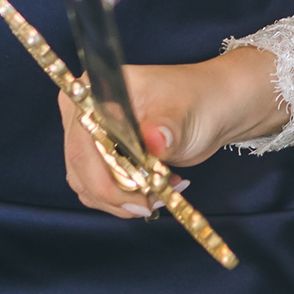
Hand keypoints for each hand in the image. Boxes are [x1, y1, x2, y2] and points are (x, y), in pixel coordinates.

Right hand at [59, 48, 285, 211]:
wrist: (212, 107)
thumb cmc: (197, 100)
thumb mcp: (184, 112)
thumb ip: (167, 128)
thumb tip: (154, 140)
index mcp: (95, 91)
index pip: (83, 142)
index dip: (103, 176)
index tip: (138, 196)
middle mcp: (82, 113)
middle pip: (81, 167)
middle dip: (117, 194)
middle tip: (152, 202)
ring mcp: (89, 137)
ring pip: (87, 185)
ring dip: (122, 200)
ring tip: (160, 192)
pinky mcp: (100, 158)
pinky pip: (98, 190)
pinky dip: (125, 199)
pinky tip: (155, 191)